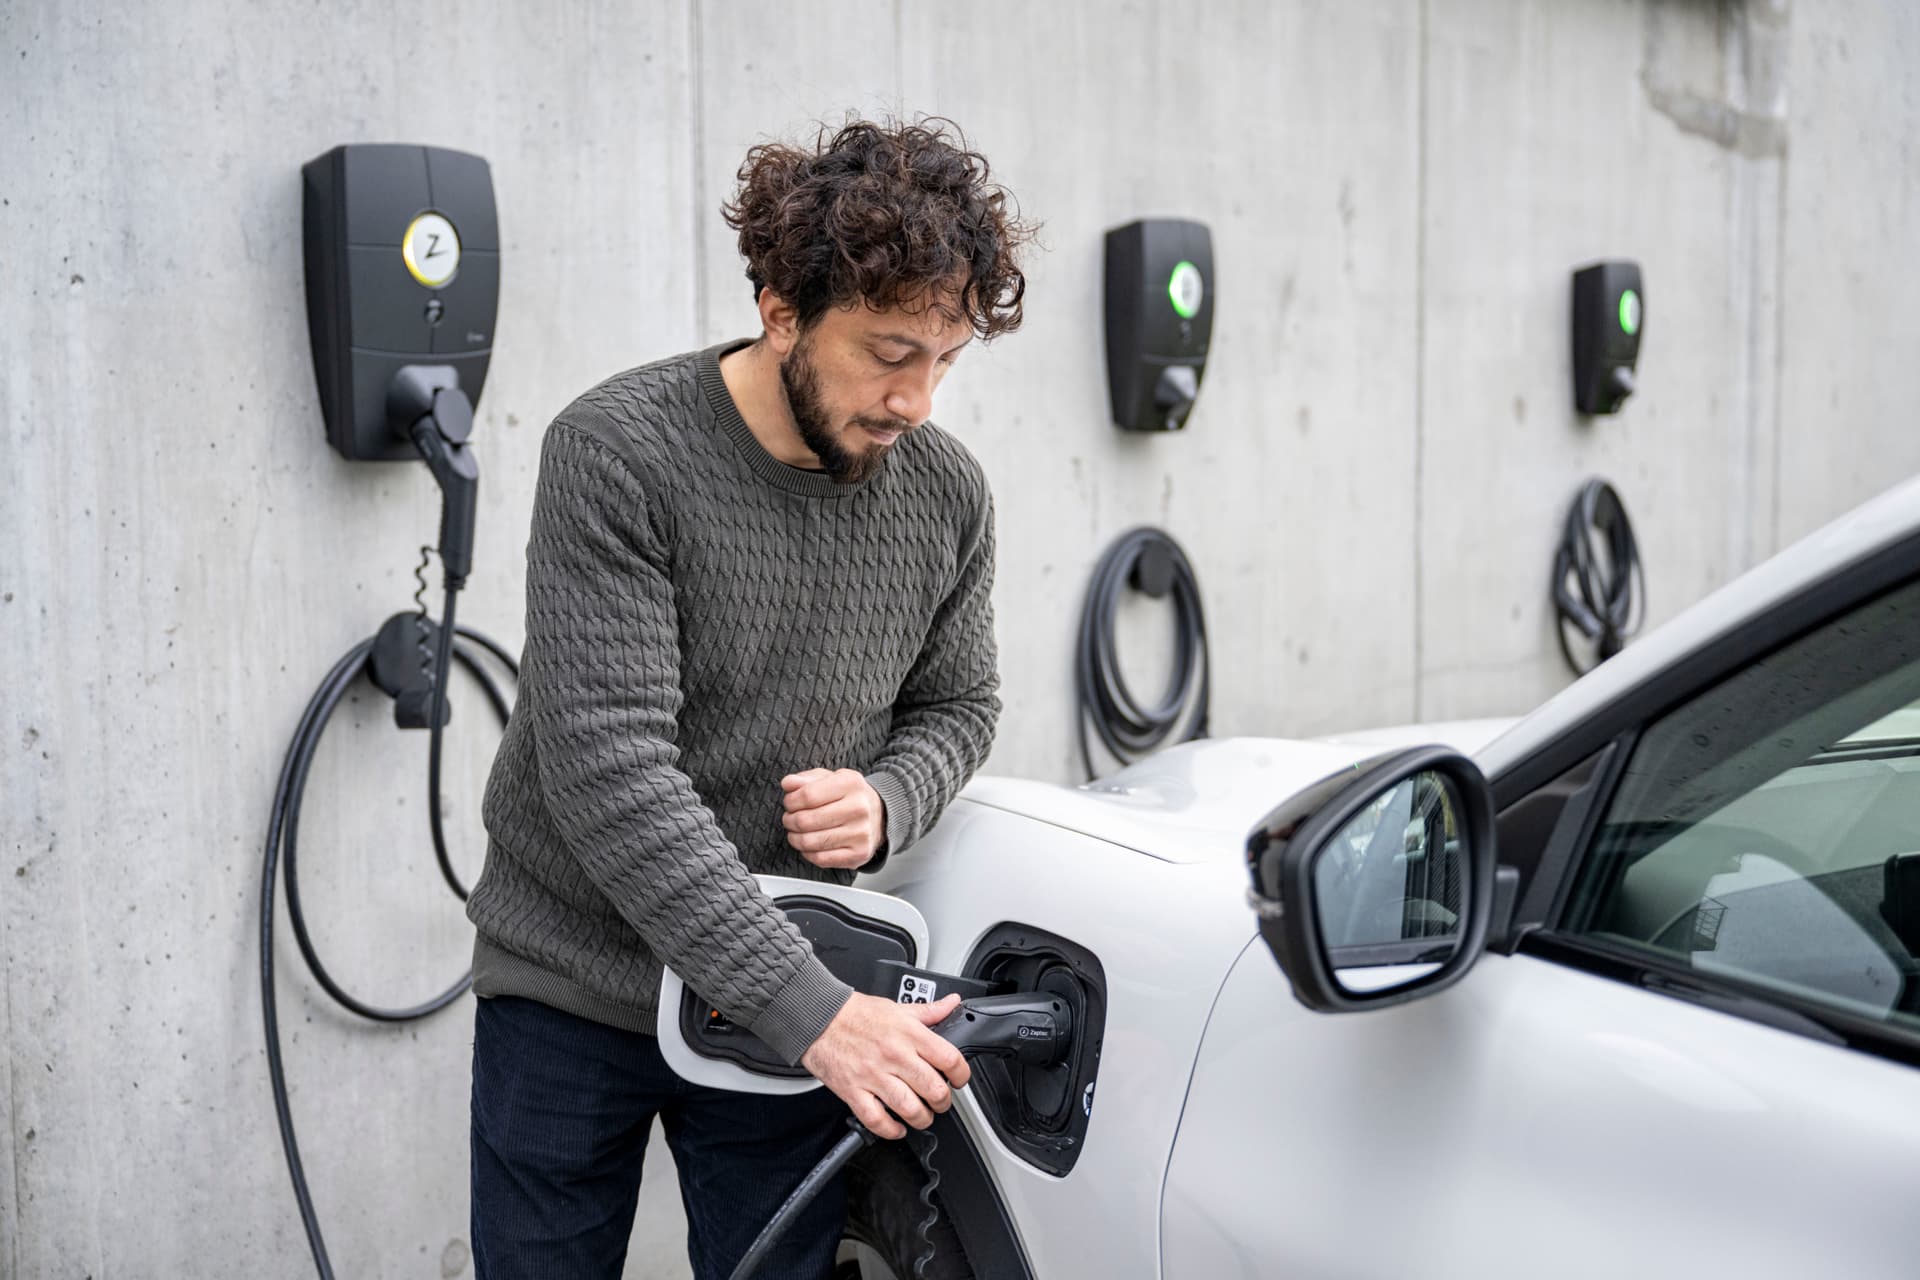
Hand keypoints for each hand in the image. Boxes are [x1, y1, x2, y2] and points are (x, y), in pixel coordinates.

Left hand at [781, 768, 885, 869]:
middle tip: (790, 818)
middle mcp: (859, 808)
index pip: (807, 795)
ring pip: (810, 842)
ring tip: (797, 832)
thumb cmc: (850, 797)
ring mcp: (860, 833)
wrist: (880, 815)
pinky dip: (808, 853)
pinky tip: (809, 845)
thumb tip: (788, 783)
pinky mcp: (859, 854)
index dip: (791, 801)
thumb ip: (807, 779)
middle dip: (790, 820)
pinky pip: (820, 859)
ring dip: (795, 838)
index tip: (789, 803)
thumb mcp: (831, 779)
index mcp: (850, 784)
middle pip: (806, 820)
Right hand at [801, 992, 970, 1138]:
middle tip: (940, 1101)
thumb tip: (952, 1004)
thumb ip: (928, 1011)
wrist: (819, 1019)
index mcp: (908, 1034)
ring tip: (922, 1116)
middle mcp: (894, 1056)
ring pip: (909, 1109)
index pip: (949, 1059)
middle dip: (943, 1102)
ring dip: (922, 1119)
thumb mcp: (897, 1007)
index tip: (960, 1080)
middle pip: (934, 1090)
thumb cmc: (856, 1015)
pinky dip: (891, 1130)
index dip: (962, 1074)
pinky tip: (897, 1127)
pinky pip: (877, 1120)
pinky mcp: (854, 1092)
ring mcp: (873, 1076)